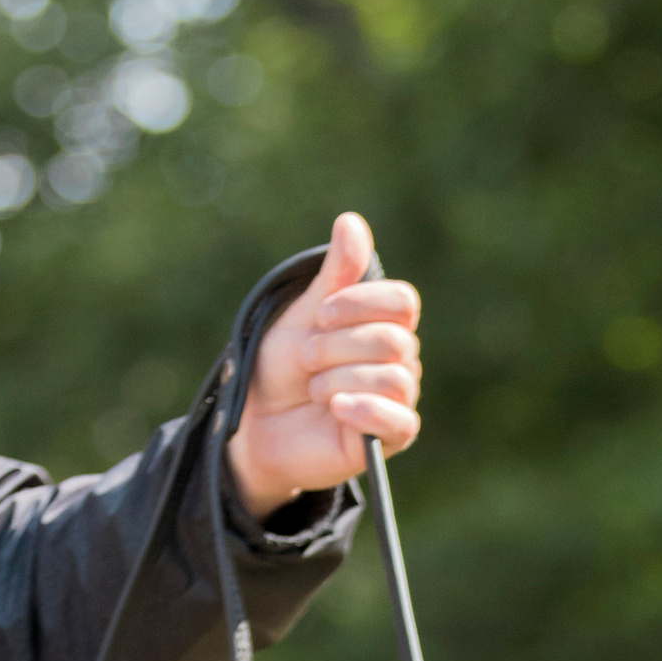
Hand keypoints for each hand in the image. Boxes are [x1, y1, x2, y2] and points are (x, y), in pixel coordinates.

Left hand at [224, 210, 420, 518]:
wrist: (258, 422)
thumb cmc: (282, 367)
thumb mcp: (305, 315)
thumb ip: (335, 274)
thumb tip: (351, 221)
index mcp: (386, 325)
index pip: (402, 302)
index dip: (361, 303)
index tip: (321, 314)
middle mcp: (401, 361)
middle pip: (392, 341)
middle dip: (337, 347)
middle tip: (306, 359)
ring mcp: (398, 400)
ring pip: (392, 379)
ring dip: (339, 380)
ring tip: (313, 389)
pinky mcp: (390, 439)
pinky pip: (401, 422)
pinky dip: (366, 411)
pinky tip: (336, 408)